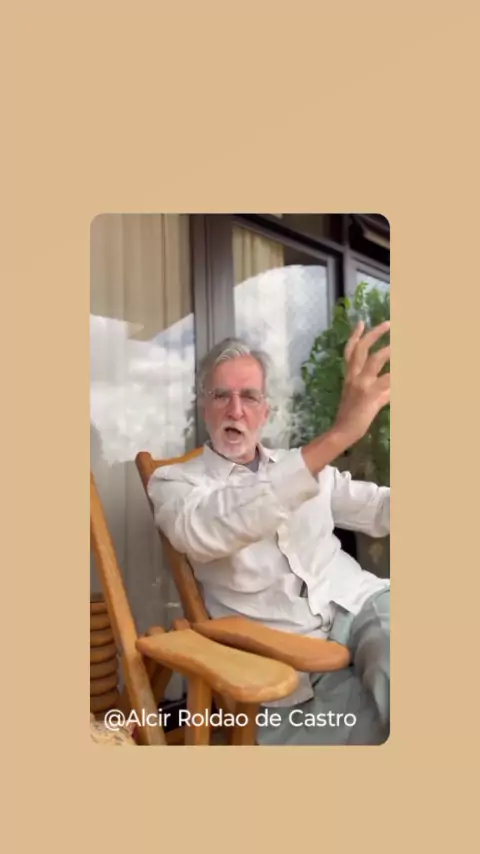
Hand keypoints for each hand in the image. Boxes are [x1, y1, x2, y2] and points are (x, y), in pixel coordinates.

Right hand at [332, 320, 389, 448]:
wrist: (343, 431)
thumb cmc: (351, 415)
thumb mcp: (359, 396)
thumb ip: (377, 386)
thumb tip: (393, 382)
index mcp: (349, 376)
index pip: (349, 351)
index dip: (355, 336)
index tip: (361, 322)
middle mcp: (354, 377)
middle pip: (362, 349)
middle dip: (374, 334)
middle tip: (388, 323)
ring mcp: (363, 385)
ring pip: (376, 360)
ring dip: (390, 350)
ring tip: (400, 343)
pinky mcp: (372, 396)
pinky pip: (388, 382)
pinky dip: (398, 376)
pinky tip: (406, 372)